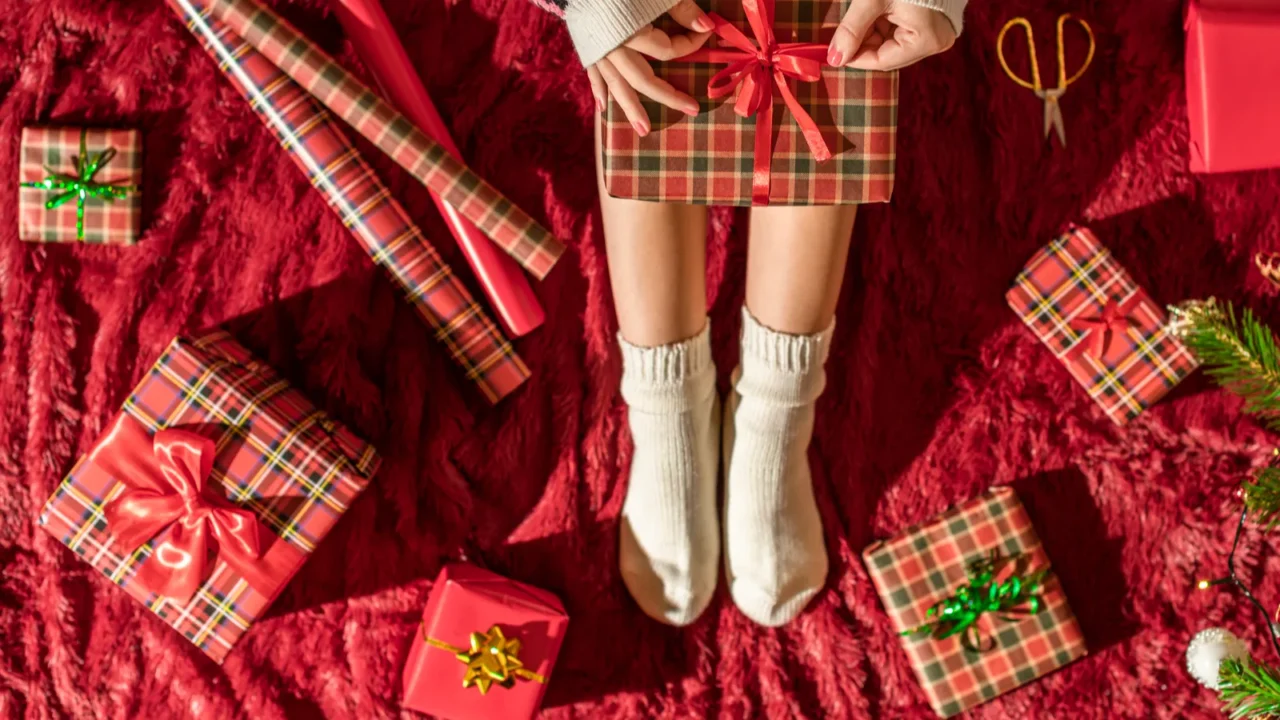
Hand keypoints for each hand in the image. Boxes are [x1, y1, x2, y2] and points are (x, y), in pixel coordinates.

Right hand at [587, 0, 713, 135]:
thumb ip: (682, 8)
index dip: (689, 44)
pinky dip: (599, 90)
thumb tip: (708, 27)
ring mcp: (599, 51)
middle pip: (644, 79)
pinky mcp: (587, 47)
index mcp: (633, 32)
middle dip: (668, 96)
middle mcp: (615, 48)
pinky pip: (593, 74)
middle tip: (691, 110)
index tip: (705, 33)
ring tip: (644, 130)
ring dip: (631, 109)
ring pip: (617, 85)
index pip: (668, 50)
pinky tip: (604, 107)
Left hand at [827, 0, 954, 70]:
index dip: (855, 57)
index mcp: (926, 40)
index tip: (834, 51)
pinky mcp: (932, 24)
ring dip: (873, 32)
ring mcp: (936, 33)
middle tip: (846, 28)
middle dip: (864, 42)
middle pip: (887, 54)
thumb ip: (852, 29)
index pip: (882, 61)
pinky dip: (884, 24)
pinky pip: (902, 33)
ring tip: (867, 9)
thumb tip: (835, 59)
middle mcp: (935, 42)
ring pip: (892, 44)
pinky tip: (878, 9)